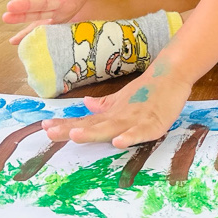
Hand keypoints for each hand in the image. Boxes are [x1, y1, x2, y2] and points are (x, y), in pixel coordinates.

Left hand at [41, 69, 191, 148]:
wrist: (172, 74)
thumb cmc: (147, 90)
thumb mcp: (123, 99)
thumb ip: (105, 105)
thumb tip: (86, 104)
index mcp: (112, 113)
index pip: (85, 121)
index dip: (66, 124)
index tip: (45, 126)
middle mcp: (120, 116)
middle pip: (93, 125)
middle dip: (72, 129)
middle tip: (51, 131)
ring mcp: (136, 119)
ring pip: (112, 128)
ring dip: (94, 132)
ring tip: (76, 135)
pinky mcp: (154, 123)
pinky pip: (141, 133)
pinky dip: (130, 137)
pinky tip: (118, 142)